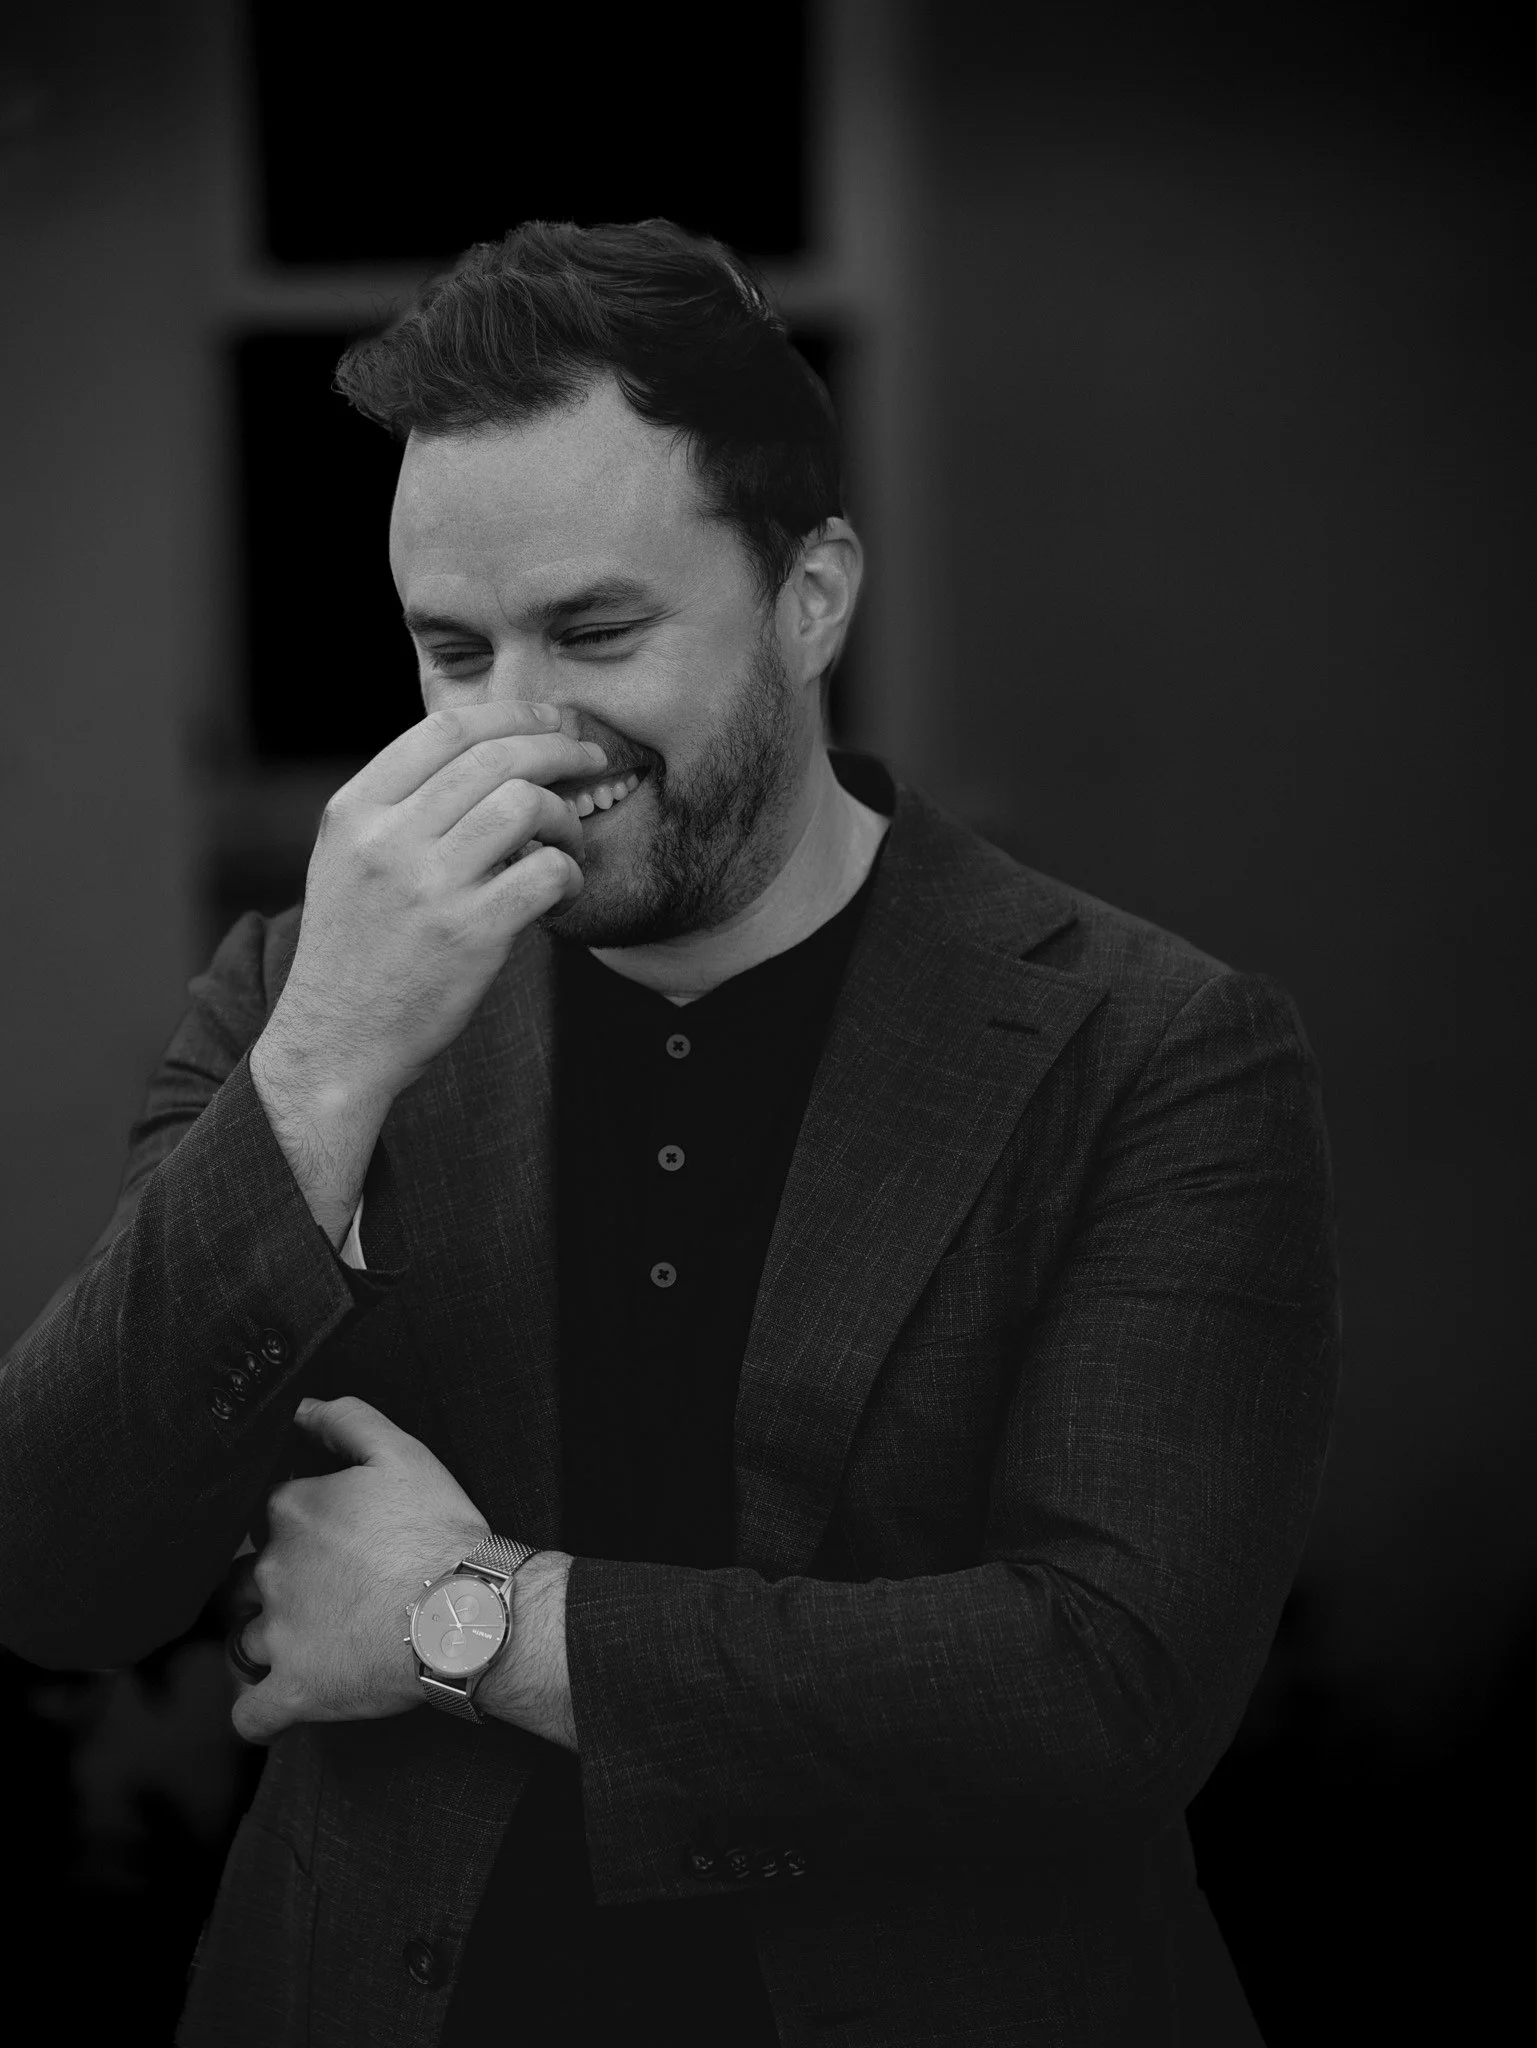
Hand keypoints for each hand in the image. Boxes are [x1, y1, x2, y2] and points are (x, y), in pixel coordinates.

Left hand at [229, 1395, 490, 1747]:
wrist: (469, 1612)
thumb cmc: (439, 1530)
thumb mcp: (402, 1453)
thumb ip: (346, 1420)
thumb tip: (300, 1408)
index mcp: (291, 1511)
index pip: (271, 1514)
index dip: (302, 1525)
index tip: (336, 1538)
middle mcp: (272, 1570)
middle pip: (250, 1576)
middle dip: (282, 1583)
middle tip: (333, 1590)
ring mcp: (278, 1634)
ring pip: (246, 1639)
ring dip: (271, 1641)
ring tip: (318, 1642)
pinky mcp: (295, 1690)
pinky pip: (250, 1714)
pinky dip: (259, 1712)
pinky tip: (273, 1705)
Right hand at [259, 702, 604, 1109]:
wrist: (335, 1040)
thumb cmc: (356, 948)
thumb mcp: (348, 860)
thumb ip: (398, 806)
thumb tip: (482, 753)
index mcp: (355, 811)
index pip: (443, 729)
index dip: (510, 714)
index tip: (548, 722)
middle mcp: (387, 839)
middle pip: (494, 757)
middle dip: (557, 749)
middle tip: (589, 759)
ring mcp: (428, 886)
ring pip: (525, 804)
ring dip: (565, 815)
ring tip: (567, 839)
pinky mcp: (471, 933)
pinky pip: (547, 871)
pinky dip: (570, 873)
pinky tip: (563, 890)